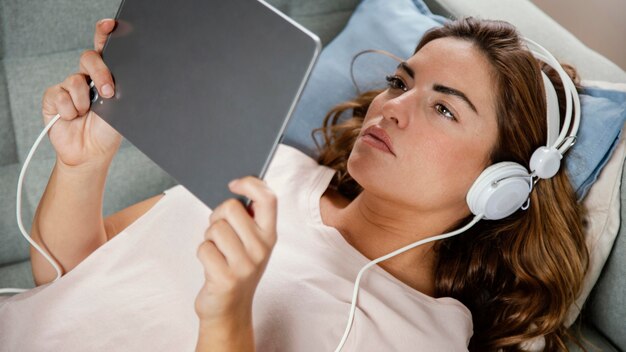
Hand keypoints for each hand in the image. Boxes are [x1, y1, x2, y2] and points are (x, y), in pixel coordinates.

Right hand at [41, 18, 120, 168]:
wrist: (91, 153)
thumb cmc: (109, 132)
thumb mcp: (122, 109)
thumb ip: (121, 90)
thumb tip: (127, 75)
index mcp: (107, 76)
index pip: (105, 49)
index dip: (104, 33)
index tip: (110, 26)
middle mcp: (87, 78)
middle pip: (89, 58)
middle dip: (100, 73)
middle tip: (107, 93)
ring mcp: (69, 86)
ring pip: (75, 80)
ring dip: (84, 101)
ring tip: (88, 115)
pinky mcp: (53, 97)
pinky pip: (59, 95)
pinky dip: (68, 110)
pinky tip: (73, 118)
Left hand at [195, 176, 277, 322]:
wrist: (230, 309)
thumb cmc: (236, 267)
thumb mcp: (251, 242)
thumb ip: (250, 218)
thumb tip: (237, 186)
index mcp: (270, 235)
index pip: (268, 198)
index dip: (250, 184)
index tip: (234, 184)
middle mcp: (262, 248)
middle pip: (231, 208)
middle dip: (217, 215)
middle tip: (219, 230)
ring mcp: (245, 264)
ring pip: (215, 228)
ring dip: (209, 237)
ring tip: (217, 251)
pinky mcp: (226, 278)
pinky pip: (204, 248)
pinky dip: (203, 254)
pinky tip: (212, 266)